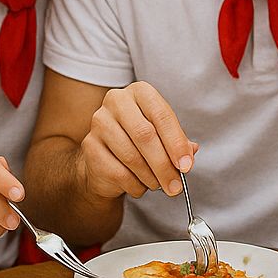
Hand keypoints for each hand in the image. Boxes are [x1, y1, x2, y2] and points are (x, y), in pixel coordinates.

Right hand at [76, 81, 197, 201]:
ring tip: (158, 184)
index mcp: (140, 92)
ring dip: (151, 177)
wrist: (106, 155)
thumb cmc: (140, 141)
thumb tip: (188, 156)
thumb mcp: (164, 136)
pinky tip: (140, 185)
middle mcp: (116, 101)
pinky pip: (118, 172)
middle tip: (176, 186)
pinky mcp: (89, 146)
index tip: (186, 166)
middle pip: (145, 136)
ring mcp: (99, 123)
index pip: (162, 116)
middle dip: (164, 165)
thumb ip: (178, 143)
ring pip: (132, 157)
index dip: (176, 143)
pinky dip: (135, 185)